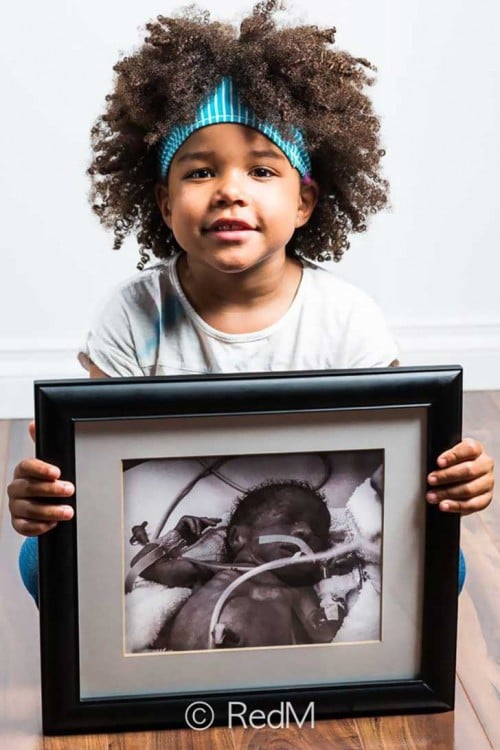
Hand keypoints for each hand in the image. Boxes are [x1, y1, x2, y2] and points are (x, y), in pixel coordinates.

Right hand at [7, 421, 74, 535]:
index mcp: (22, 471)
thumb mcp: (48, 462)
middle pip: (29, 488)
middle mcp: (16, 488)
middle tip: (70, 490)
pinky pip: (24, 527)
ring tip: (68, 512)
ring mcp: (15, 506)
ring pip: (29, 509)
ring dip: (50, 511)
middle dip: (51, 490)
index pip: (27, 466)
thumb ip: (42, 444)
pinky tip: (53, 524)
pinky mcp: (18, 522)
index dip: (41, 469)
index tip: (57, 472)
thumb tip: (33, 423)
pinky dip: (39, 526)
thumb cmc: (45, 480)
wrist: (42, 502)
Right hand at [174, 515, 220, 544]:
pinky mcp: (184, 519)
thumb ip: (205, 536)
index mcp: (199, 526)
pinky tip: (194, 532)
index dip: (213, 520)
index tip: (220, 521)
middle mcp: (195, 522)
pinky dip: (193, 526)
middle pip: (204, 519)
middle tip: (215, 524)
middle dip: (210, 521)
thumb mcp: (199, 540)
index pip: (207, 522)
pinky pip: (190, 519)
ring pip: (198, 519)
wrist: (175, 544)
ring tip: (198, 534)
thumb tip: (216, 535)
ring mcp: (189, 519)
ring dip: (199, 527)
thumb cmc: (187, 543)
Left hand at [426, 438, 493, 514]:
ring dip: (447, 493)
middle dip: (446, 476)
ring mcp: (487, 482)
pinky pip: (472, 504)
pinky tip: (444, 505)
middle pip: (468, 470)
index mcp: (477, 450)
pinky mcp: (486, 498)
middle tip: (431, 480)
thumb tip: (431, 467)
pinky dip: (456, 506)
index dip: (453, 456)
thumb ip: (444, 459)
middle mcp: (485, 465)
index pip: (469, 449)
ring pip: (469, 489)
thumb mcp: (450, 456)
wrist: (464, 477)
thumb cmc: (455, 465)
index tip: (438, 462)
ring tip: (433, 496)